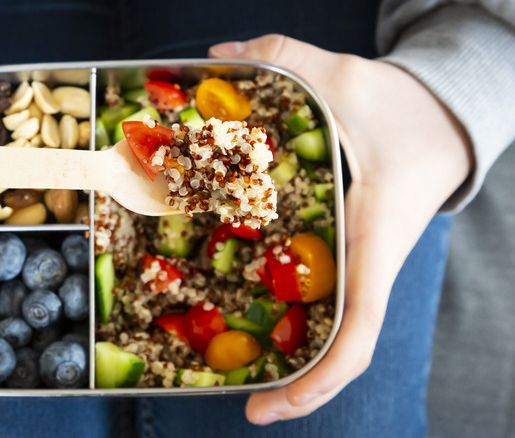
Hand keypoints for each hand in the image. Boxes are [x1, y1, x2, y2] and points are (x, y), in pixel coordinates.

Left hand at [209, 35, 470, 423]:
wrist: (445, 117)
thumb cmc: (406, 108)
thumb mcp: (346, 76)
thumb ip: (285, 56)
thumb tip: (218, 54)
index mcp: (375, 240)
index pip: (359, 328)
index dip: (320, 377)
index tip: (271, 405)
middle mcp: (368, 265)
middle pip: (341, 349)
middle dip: (300, 388)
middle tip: (245, 407)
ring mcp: (359, 264)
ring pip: (332, 331)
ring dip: (296, 363)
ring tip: (238, 381)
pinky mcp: (349, 253)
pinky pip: (325, 300)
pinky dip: (297, 322)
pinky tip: (253, 319)